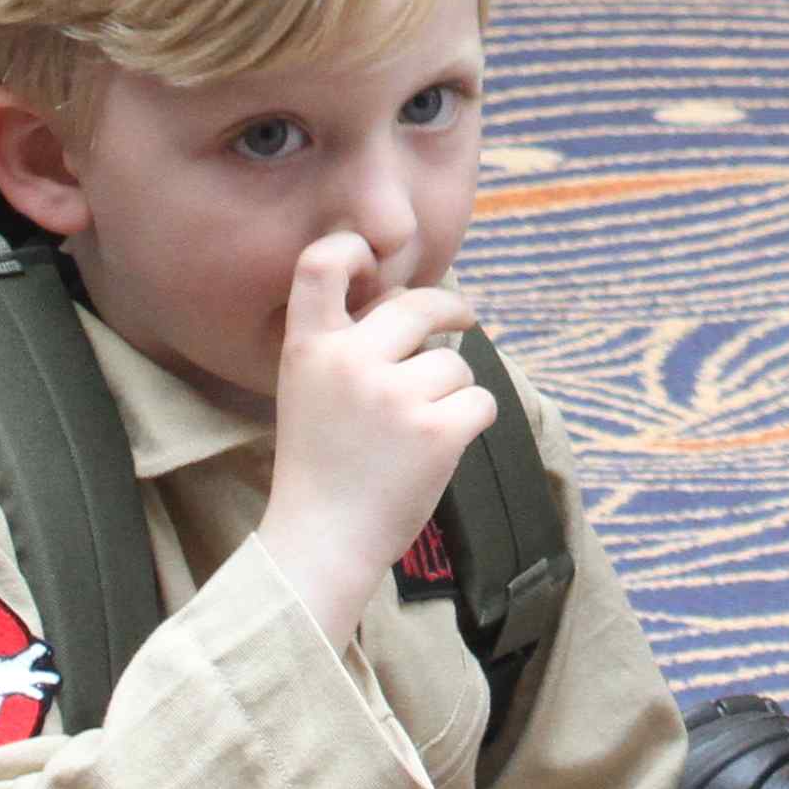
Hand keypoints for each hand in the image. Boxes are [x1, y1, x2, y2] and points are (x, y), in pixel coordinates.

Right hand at [251, 235, 494, 628]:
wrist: (320, 542)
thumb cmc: (321, 467)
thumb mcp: (309, 391)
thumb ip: (348, 346)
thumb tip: (413, 302)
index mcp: (308, 348)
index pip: (320, 264)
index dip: (351, 247)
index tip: (375, 257)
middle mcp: (349, 361)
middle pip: (418, 304)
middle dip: (450, 309)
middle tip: (464, 318)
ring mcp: (394, 395)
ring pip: (455, 364)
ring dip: (451, 392)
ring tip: (416, 434)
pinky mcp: (436, 430)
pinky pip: (480, 401)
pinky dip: (472, 422)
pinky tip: (442, 447)